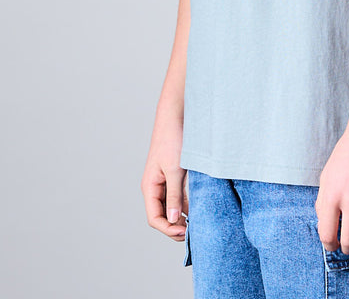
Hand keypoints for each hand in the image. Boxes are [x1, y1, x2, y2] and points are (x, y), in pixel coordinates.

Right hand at [141, 112, 187, 240]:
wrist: (176, 115)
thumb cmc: (173, 140)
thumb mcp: (175, 170)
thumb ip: (175, 196)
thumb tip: (173, 221)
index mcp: (150, 187)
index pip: (155, 218)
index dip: (168, 229)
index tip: (186, 231)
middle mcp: (155, 187)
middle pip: (162, 216)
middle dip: (175, 226)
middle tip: (193, 232)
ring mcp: (164, 181)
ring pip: (171, 207)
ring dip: (183, 215)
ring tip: (198, 221)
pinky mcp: (174, 175)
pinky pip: (178, 195)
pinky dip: (187, 203)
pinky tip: (199, 206)